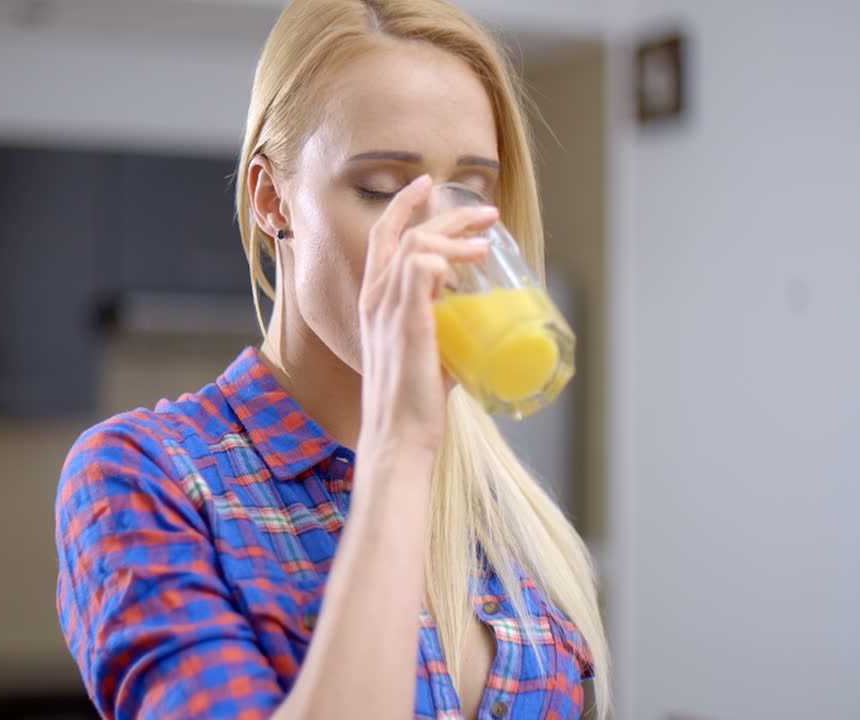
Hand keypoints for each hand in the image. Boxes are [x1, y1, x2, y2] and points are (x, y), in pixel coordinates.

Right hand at [357, 174, 497, 455]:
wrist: (397, 435)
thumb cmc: (410, 402)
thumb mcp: (424, 352)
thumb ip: (440, 328)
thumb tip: (474, 320)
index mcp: (373, 302)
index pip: (382, 238)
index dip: (402, 205)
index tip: (427, 185)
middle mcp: (374, 299)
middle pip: (405, 232)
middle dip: (447, 214)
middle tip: (486, 213)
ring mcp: (388, 309)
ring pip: (418, 245)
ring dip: (456, 236)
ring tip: (486, 244)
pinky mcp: (407, 321)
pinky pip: (422, 268)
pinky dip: (446, 259)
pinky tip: (468, 266)